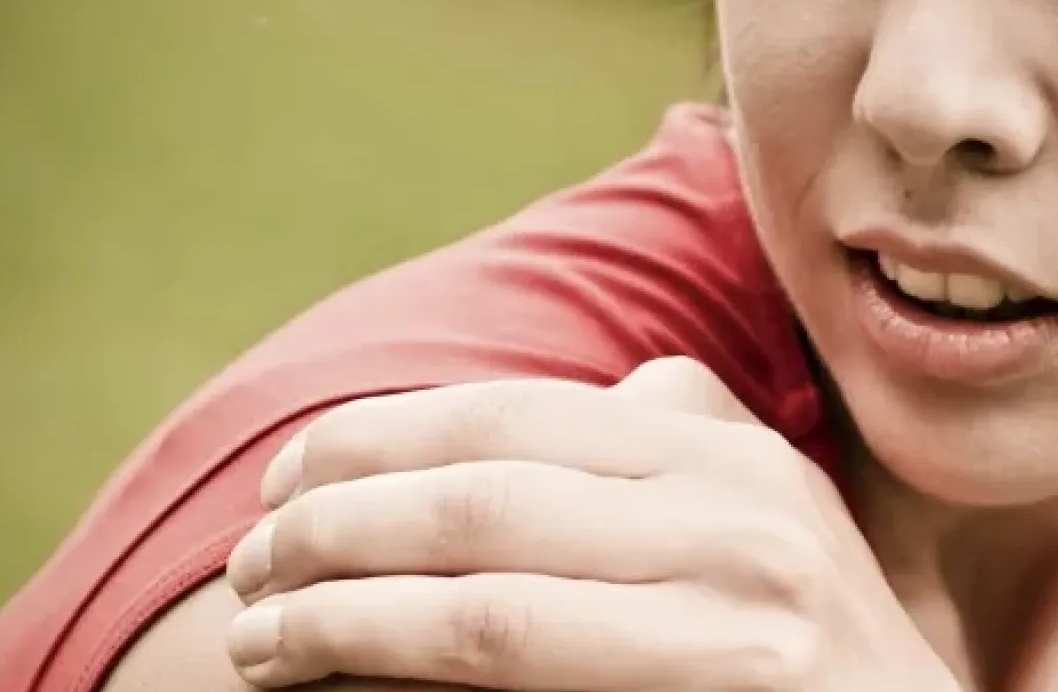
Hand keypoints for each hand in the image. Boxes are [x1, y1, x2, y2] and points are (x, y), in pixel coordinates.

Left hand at [223, 357, 957, 691]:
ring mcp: (737, 615)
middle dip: (334, 527)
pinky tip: (346, 679)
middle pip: (480, 501)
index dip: (376, 438)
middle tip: (247, 561)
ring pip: (485, 605)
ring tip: (260, 635)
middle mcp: (735, 513)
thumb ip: (675, 430)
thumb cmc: (810, 634)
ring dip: (342, 615)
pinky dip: (408, 673)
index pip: (512, 414)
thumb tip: (564, 394)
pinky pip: (519, 678)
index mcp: (724, 447)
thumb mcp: (762, 502)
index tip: (286, 475)